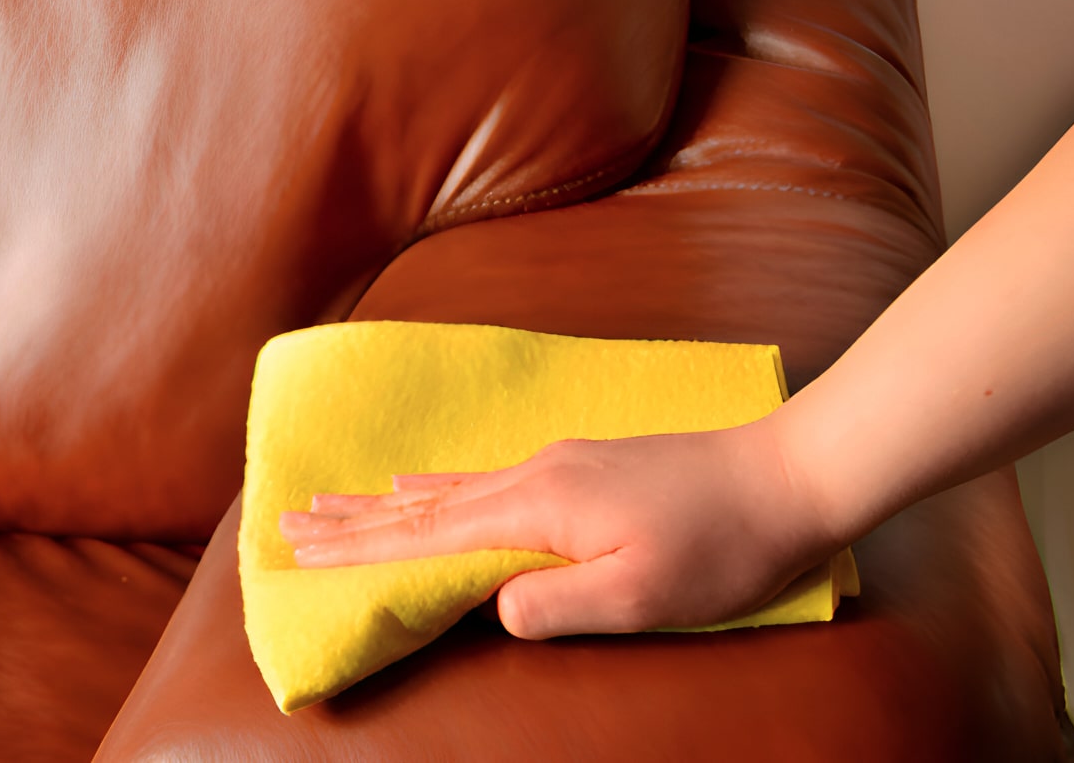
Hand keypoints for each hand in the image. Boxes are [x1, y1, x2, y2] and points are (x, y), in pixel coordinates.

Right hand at [277, 422, 843, 638]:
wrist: (788, 476)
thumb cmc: (722, 547)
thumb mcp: (643, 596)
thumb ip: (557, 605)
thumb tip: (493, 608)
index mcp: (538, 508)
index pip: (427, 534)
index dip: (360, 548)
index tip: (300, 550)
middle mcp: (533, 475)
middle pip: (420, 504)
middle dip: (350, 520)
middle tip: (285, 523)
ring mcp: (555, 464)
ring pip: (446, 488)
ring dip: (382, 501)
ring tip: (331, 501)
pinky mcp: (577, 466)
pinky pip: (479, 478)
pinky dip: (433, 486)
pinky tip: (417, 483)